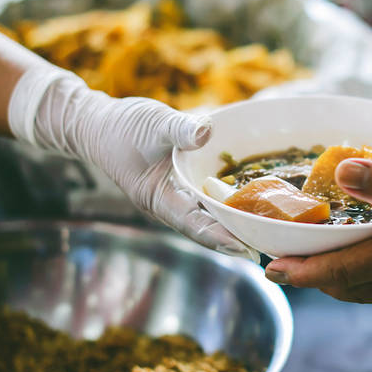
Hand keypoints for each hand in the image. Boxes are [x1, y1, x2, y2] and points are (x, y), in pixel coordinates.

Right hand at [8, 67, 255, 259]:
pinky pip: (210, 200)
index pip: (196, 226)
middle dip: (238, 236)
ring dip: (237, 221)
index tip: (247, 249)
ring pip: (211, 216)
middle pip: (209, 228)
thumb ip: (179, 128)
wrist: (98, 124)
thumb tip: (206, 131)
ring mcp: (177, 197)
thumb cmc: (122, 127)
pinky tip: (256, 201)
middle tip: (273, 244)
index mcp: (160, 199)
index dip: (221, 238)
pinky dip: (230, 202)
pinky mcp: (184, 185)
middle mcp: (171, 205)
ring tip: (271, 230)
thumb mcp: (153, 122)